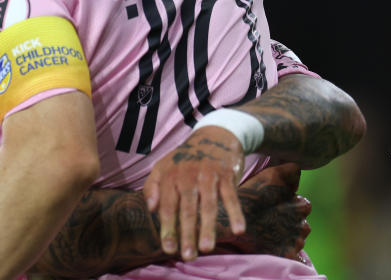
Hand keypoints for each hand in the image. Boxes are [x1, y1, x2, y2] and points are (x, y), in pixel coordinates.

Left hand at [143, 125, 244, 260]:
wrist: (215, 134)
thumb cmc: (185, 158)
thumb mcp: (163, 166)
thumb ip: (153, 187)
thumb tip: (151, 209)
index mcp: (169, 176)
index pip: (167, 206)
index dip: (168, 228)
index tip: (168, 249)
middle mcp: (187, 175)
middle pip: (186, 209)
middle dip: (186, 233)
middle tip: (187, 256)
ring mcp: (208, 174)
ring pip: (208, 205)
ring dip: (208, 227)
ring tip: (207, 248)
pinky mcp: (226, 174)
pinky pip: (231, 196)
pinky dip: (235, 213)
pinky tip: (238, 230)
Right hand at [229, 163, 310, 259]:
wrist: (232, 222)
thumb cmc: (252, 197)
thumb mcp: (269, 176)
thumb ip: (289, 172)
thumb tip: (298, 168)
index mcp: (301, 206)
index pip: (302, 204)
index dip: (289, 202)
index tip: (275, 203)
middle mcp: (302, 225)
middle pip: (301, 222)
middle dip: (290, 220)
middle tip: (270, 217)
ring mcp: (295, 242)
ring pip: (297, 238)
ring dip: (288, 235)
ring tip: (268, 230)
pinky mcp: (286, 255)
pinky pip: (293, 255)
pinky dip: (285, 250)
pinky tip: (271, 243)